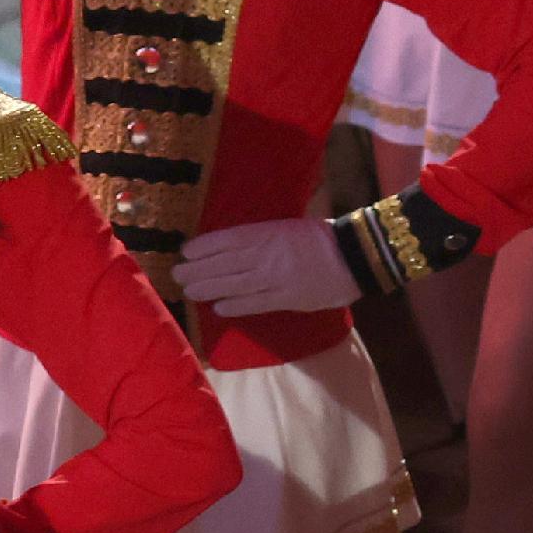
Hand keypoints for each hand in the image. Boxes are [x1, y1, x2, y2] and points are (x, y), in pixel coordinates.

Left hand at [173, 216, 360, 319]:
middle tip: (176, 275)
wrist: (355, 257)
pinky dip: (235, 306)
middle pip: (223, 264)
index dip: (204, 247)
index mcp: (267, 232)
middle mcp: (266, 255)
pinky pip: (254, 304)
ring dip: (208, 288)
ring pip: (233, 284)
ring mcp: (275, 278)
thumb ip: (263, 234)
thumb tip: (237, 242)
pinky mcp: (286, 299)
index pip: (227, 239)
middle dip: (197, 270)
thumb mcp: (288, 225)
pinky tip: (218, 308)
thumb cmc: (322, 236)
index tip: (186, 252)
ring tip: (190, 291)